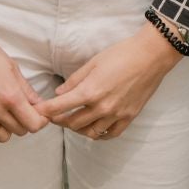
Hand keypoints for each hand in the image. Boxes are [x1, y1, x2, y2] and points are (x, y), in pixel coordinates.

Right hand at [0, 9, 46, 142]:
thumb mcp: (13, 68)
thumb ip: (27, 91)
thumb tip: (39, 105)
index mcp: (11, 96)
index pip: (34, 124)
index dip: (41, 121)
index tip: (39, 114)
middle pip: (20, 131)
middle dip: (25, 121)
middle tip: (22, 109)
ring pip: (3, 136)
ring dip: (8, 127)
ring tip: (5, 112)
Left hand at [34, 24, 182, 140]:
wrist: (151, 56)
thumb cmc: (121, 54)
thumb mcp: (93, 63)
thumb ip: (75, 80)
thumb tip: (60, 93)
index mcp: (90, 91)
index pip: (60, 107)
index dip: (45, 112)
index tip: (38, 113)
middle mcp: (101, 107)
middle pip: (73, 123)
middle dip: (60, 120)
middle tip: (55, 116)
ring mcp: (116, 115)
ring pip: (90, 132)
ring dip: (78, 129)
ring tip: (75, 121)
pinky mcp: (129, 118)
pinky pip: (110, 134)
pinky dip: (99, 135)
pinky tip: (95, 128)